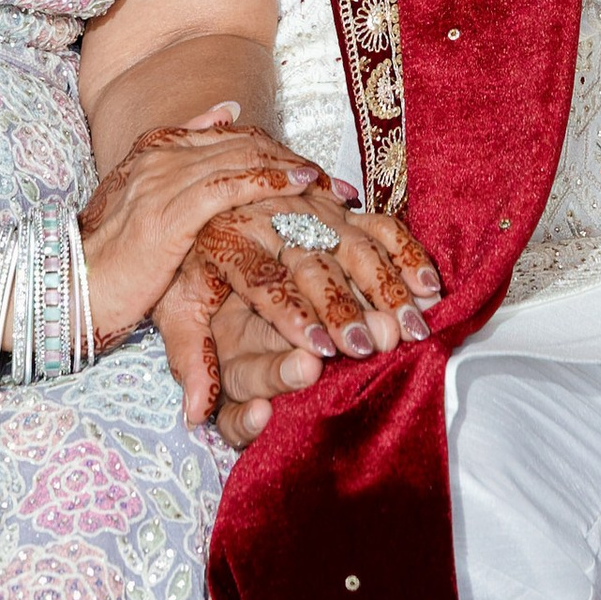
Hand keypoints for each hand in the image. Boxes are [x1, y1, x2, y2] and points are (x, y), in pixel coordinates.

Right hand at [77, 103, 309, 365]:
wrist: (69, 290)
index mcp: (154, 150)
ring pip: (241, 159)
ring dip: (289, 170)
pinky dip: (268, 183)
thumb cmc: (107, 260)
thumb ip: (182, 158)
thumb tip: (226, 109)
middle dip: (290, 159)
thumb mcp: (143, 205)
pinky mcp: (168, 213)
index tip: (312, 169)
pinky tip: (299, 188)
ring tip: (327, 184)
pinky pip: (229, 187)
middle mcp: (160, 156)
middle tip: (334, 181)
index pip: (229, 138)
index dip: (274, 150)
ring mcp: (163, 180)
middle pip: (242, 144)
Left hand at [193, 201, 446, 442]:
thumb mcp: (174, 302)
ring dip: (384, 285)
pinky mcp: (338, 202)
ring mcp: (311, 205)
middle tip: (369, 345)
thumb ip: (187, 354)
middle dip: (345, 306)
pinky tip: (426, 284)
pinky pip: (377, 224)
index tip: (317, 351)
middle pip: (314, 264)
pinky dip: (406, 252)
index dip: (291, 316)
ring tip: (408, 325)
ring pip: (353, 243)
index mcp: (231, 241)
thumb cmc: (190, 261)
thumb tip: (194, 410)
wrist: (201, 188)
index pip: (264, 282)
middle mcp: (274, 216)